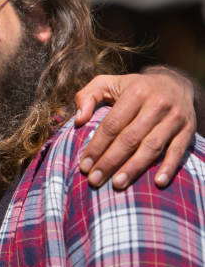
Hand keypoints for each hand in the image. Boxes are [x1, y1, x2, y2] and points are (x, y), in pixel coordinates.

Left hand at [74, 68, 195, 189]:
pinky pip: (178, 151)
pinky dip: (169, 167)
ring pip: (151, 147)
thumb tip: (78, 121)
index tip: (84, 165)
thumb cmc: (132, 88)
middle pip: (129, 138)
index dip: (97, 146)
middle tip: (95, 180)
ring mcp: (174, 118)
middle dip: (110, 161)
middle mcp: (156, 104)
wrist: (175, 82)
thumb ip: (87, 97)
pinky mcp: (188, 129)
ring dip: (133, 168)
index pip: (112, 125)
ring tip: (117, 184)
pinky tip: (157, 182)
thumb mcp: (107, 83)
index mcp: (135, 93)